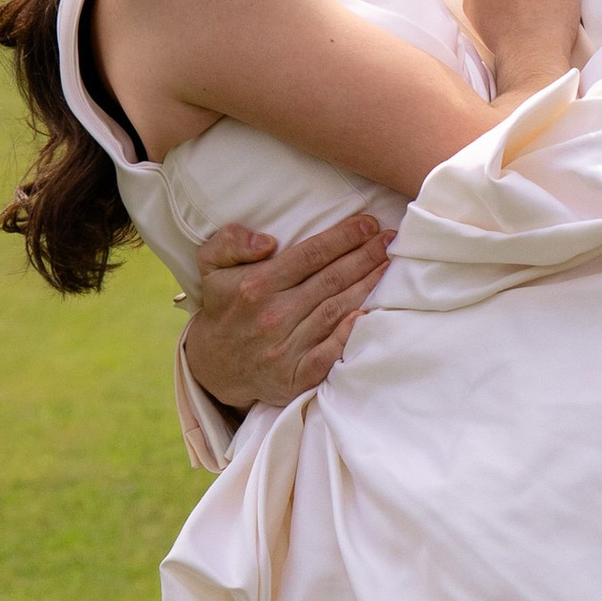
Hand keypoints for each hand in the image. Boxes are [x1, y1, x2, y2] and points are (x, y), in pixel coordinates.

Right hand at [183, 213, 388, 411]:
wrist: (213, 364)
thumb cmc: (222, 306)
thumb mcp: (211, 265)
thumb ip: (231, 241)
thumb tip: (267, 241)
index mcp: (256, 285)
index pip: (310, 255)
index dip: (343, 238)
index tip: (368, 224)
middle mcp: (272, 316)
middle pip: (330, 280)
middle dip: (364, 257)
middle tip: (390, 240)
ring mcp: (285, 348)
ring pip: (336, 311)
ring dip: (367, 287)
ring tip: (389, 266)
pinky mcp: (295, 376)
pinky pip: (329, 354)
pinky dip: (349, 335)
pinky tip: (369, 315)